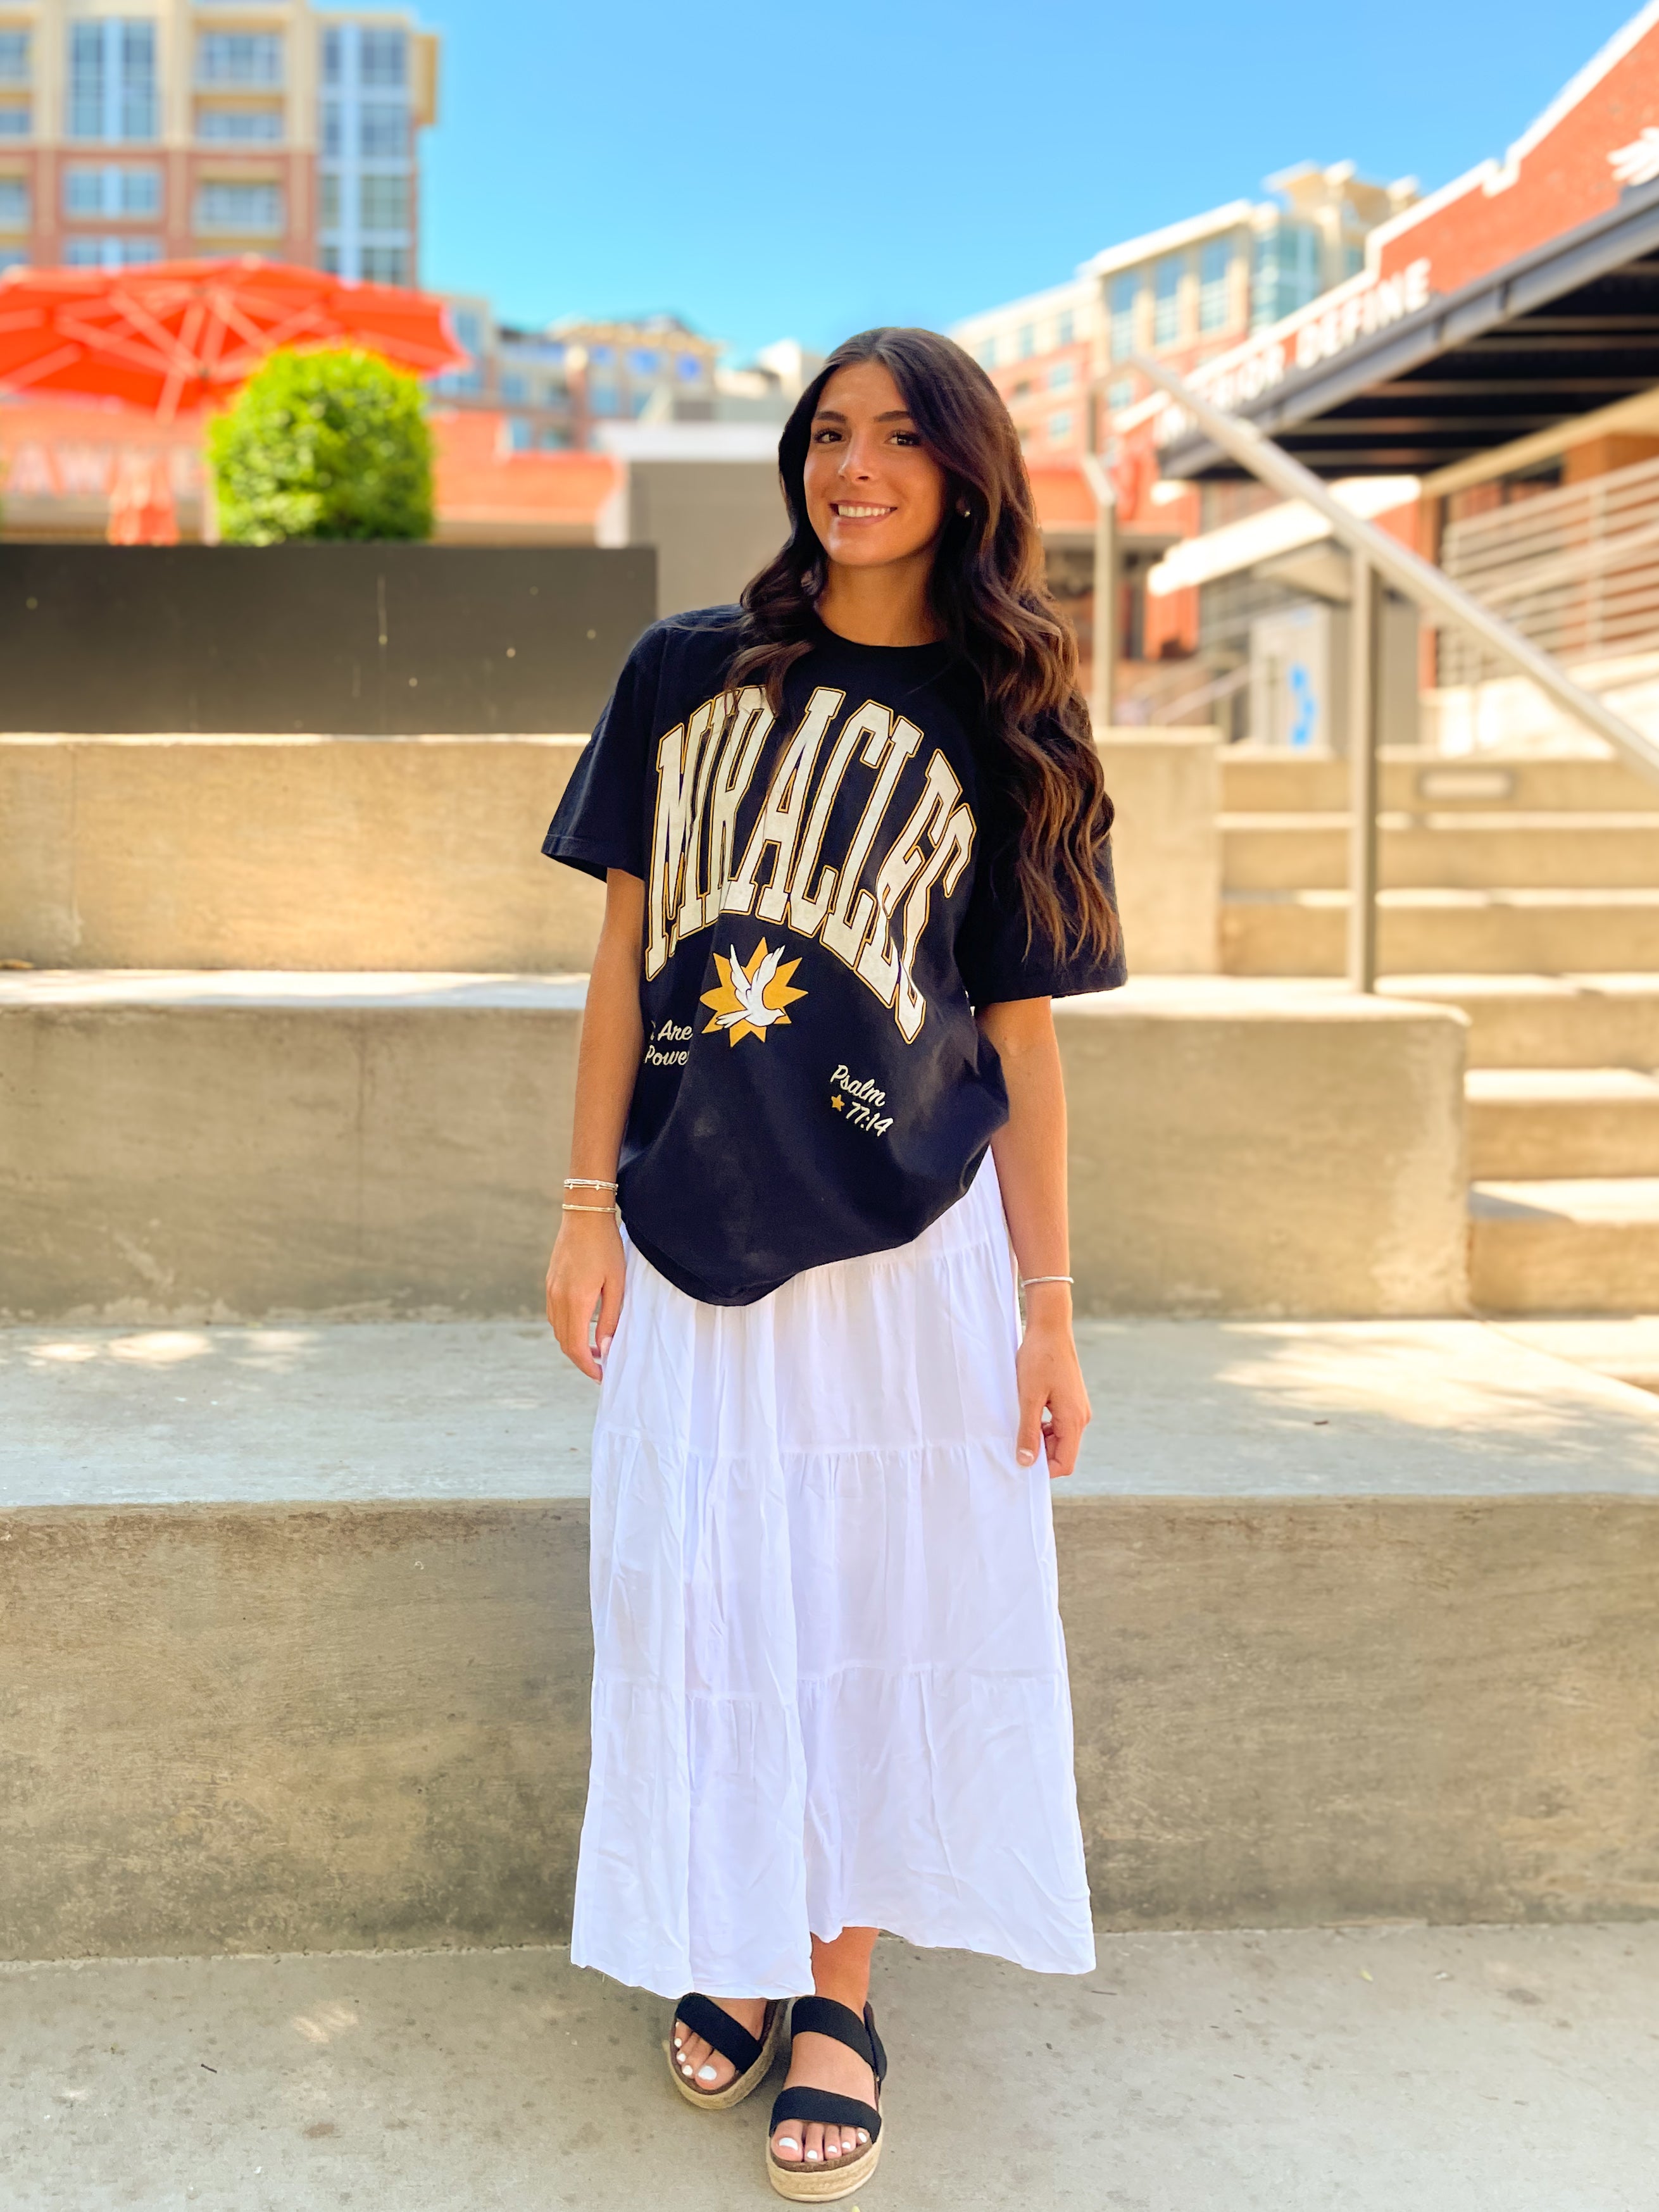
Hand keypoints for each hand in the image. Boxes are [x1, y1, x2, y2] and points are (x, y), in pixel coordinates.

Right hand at [546, 1211, 625, 1381]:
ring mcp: (550, 1290)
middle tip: (600, 1366)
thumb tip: (605, 1348)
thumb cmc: (606, 1247)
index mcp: (575, 1302)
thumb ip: (610, 1318)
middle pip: (564, 1342)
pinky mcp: (550, 1282)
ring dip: (573, 1344)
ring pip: (557, 1329)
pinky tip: (583, 1325)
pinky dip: (567, 1328)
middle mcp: (557, 1299)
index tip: (601, 1375)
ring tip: (595, 1348)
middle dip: (581, 1359)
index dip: (587, 1366)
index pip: (576, 1347)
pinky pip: (554, 1315)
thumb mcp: (616, 1284)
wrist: (584, 1215)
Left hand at [1014, 1289, 1089, 1478]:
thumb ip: (1028, 1431)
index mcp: (1074, 1419)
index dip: (1043, 1470)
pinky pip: (1059, 1424)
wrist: (1050, 1327)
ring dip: (1040, 1439)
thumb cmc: (1039, 1359)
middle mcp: (1081, 1417)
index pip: (1064, 1463)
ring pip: (1060, 1439)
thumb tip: (1025, 1462)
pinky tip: (1027, 1414)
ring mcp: (1077, 1408)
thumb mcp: (1028, 1397)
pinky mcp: (1071, 1400)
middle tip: (1014, 1444)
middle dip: (1040, 1454)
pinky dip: (1043, 1427)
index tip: (1020, 1463)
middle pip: (1063, 1453)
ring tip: (1018, 1425)